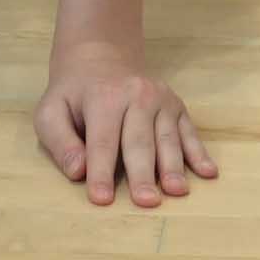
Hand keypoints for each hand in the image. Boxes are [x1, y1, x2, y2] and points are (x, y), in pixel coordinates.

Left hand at [33, 47, 214, 207]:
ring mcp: (161, 100)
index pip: (102, 141)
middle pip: (139, 142)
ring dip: (173, 167)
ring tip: (176, 192)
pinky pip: (189, 133)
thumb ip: (61, 142)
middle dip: (142, 174)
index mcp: (103, 97)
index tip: (101, 199)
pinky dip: (200, 153)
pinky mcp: (178, 107)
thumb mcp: (51, 112)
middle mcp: (137, 95)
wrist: (101, 58)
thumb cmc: (73, 95)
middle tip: (146, 201)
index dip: (100, 172)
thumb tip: (78, 170)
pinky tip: (209, 172)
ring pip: (168, 139)